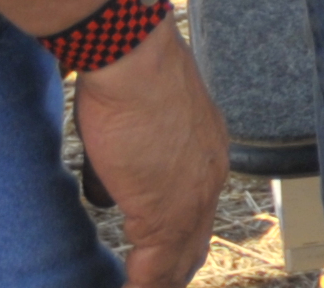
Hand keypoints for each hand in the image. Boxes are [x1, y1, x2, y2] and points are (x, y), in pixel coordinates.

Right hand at [73, 20, 229, 287]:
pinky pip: (155, 271)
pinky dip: (141, 286)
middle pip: (194, 245)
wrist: (135, 58)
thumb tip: (114, 173)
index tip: (157, 260)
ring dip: (158, 281)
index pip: (198, 213)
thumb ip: (138, 148)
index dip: (178, 242)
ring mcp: (191, 199)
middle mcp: (209, 178)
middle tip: (151, 283)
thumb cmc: (132, 71)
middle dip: (173, 271)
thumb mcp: (145, 114)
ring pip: (179, 262)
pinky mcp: (164, 213)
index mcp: (208, 152)